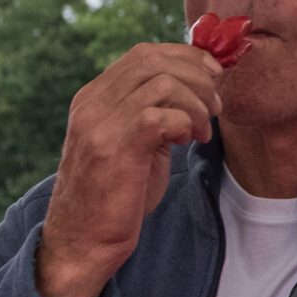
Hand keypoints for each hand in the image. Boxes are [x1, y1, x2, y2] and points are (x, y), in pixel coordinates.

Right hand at [36, 43, 224, 296]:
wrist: (82, 242)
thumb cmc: (115, 195)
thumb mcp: (133, 142)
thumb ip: (153, 111)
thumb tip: (199, 84)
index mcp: (93, 97)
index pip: (144, 53)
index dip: (186, 57)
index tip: (214, 75)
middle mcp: (91, 104)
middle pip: (154, 60)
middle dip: (197, 76)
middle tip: (214, 107)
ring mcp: (99, 124)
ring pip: (162, 82)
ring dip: (196, 103)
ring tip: (202, 131)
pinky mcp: (114, 147)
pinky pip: (162, 115)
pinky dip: (186, 123)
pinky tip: (188, 142)